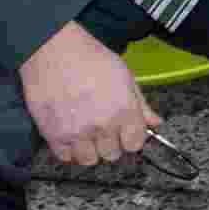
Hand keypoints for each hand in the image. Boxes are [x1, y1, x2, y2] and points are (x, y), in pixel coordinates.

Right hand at [18, 23, 154, 166]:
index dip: (131, 138)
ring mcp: (77, 133)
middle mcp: (102, 125)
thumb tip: (155, 123)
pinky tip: (70, 133)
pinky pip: (65, 157)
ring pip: (89, 160)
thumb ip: (141, 103)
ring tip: (85, 133)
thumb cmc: (90, 57)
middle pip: (112, 155)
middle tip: (103, 129)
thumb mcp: (124, 75)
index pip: (135, 144)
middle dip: (111, 143)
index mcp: (124, 110)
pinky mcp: (53, 134)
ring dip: (89, 150)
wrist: (53, 49)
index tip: (125, 131)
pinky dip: (68, 150)